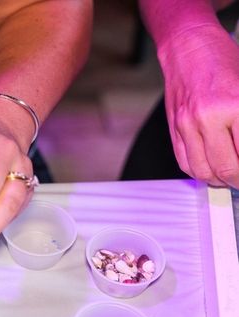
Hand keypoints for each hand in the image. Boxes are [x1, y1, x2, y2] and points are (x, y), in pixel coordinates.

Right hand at [159, 24, 238, 186]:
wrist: (189, 47)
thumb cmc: (223, 62)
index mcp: (234, 106)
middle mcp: (208, 118)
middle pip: (226, 168)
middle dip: (238, 180)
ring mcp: (186, 125)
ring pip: (202, 171)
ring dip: (219, 179)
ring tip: (229, 175)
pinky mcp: (174, 128)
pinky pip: (184, 162)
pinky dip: (199, 171)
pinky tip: (211, 168)